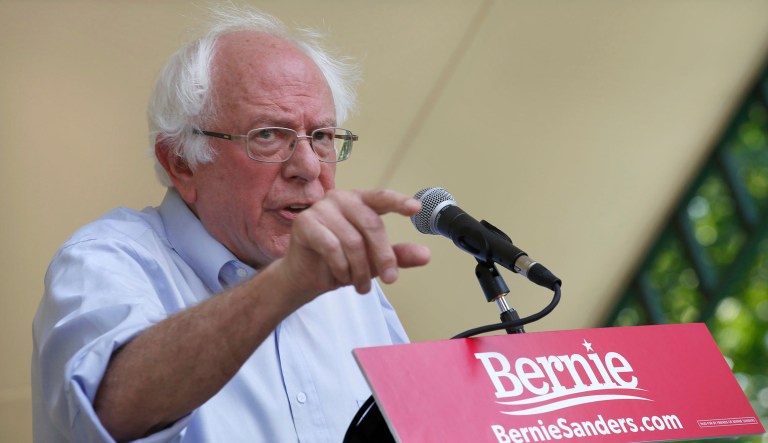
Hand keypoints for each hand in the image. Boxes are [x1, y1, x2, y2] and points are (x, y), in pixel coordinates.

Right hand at [277, 188, 430, 299]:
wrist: (306, 278)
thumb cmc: (340, 262)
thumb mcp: (374, 260)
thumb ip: (398, 255)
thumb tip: (426, 255)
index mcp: (360, 201)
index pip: (382, 197)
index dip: (399, 202)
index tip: (416, 208)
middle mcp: (341, 198)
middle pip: (371, 224)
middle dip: (383, 256)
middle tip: (390, 279)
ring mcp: (321, 208)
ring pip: (352, 241)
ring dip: (360, 269)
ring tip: (360, 284)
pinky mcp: (305, 223)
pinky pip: (331, 247)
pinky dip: (341, 267)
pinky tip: (342, 277)